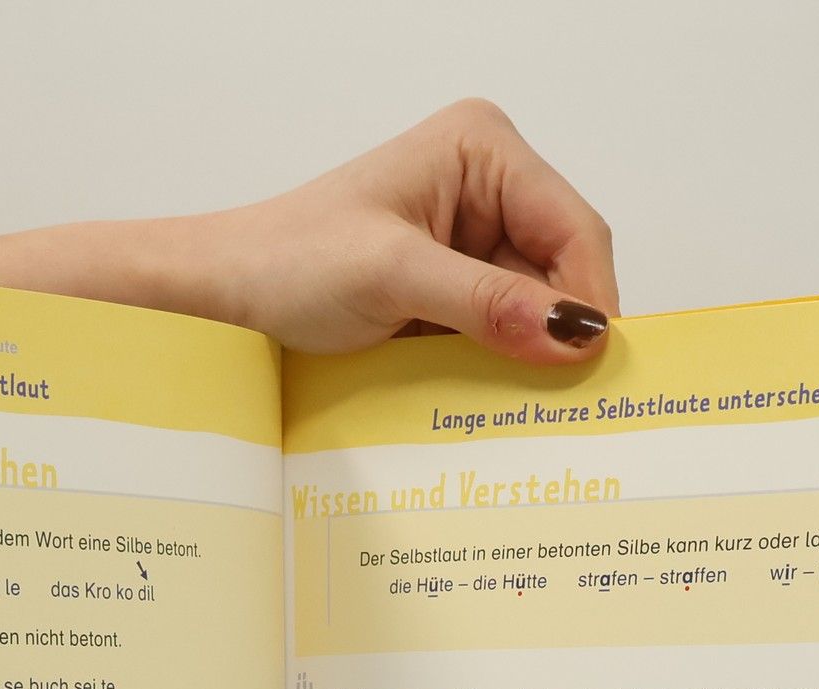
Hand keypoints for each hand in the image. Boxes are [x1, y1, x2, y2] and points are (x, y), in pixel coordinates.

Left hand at [202, 99, 619, 362]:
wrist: (227, 294)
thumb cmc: (290, 260)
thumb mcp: (394, 277)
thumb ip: (488, 303)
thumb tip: (573, 333)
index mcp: (482, 149)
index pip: (572, 227)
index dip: (590, 298)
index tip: (591, 367)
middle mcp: (488, 185)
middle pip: (563, 270)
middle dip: (562, 332)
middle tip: (571, 403)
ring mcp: (472, 239)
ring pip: (537, 309)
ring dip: (532, 357)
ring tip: (530, 408)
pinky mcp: (455, 288)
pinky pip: (502, 331)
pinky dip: (502, 366)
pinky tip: (496, 398)